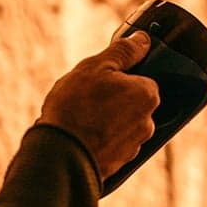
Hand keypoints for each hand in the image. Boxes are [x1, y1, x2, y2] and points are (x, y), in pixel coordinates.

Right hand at [36, 31, 158, 179]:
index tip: (100, 80)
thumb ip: (123, 52)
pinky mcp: (119, 165)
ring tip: (80, 120)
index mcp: (147, 95)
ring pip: (121, 126)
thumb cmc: (75, 107)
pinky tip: (81, 137)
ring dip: (106, 122)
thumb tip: (143, 40)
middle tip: (86, 99)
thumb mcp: (95, 67)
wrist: (59, 155)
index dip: (119, 78)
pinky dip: (99, 141)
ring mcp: (134, 147)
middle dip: (113, 101)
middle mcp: (147, 123)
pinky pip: (111, 146)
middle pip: (132, 104)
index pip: (141, 80)